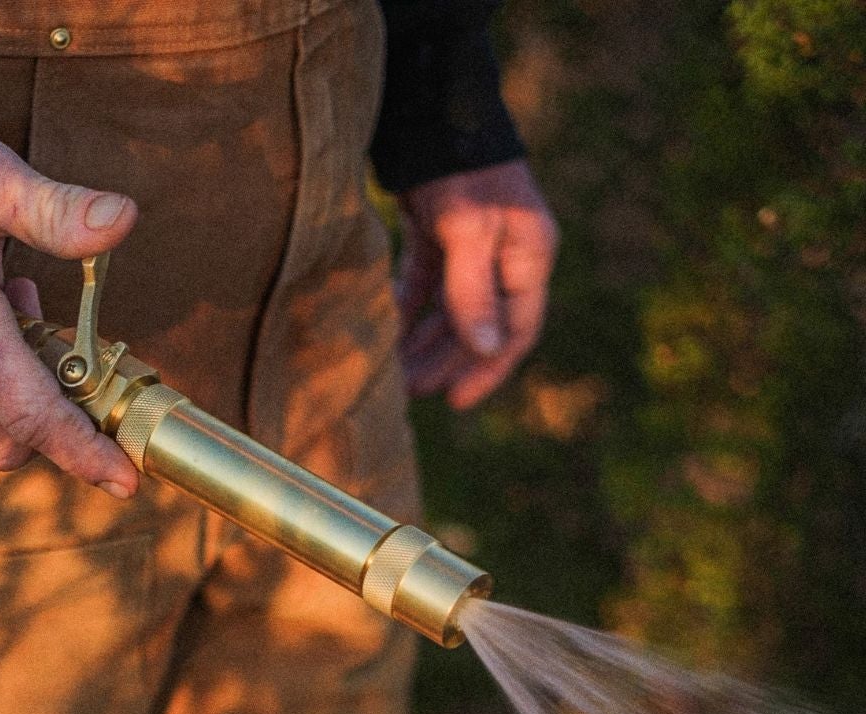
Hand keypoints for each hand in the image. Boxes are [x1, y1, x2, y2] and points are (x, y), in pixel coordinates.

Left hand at [396, 160, 558, 409]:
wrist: (433, 109)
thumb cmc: (462, 169)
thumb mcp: (470, 231)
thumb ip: (474, 292)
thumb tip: (484, 351)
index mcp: (529, 257)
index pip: (517, 331)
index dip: (488, 370)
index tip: (456, 401)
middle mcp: (505, 256)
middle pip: (479, 327)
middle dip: (446, 362)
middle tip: (411, 392)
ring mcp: (472, 247)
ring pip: (449, 311)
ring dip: (424, 343)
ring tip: (396, 374)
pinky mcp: (438, 235)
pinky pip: (424, 286)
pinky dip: (408, 310)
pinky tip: (387, 333)